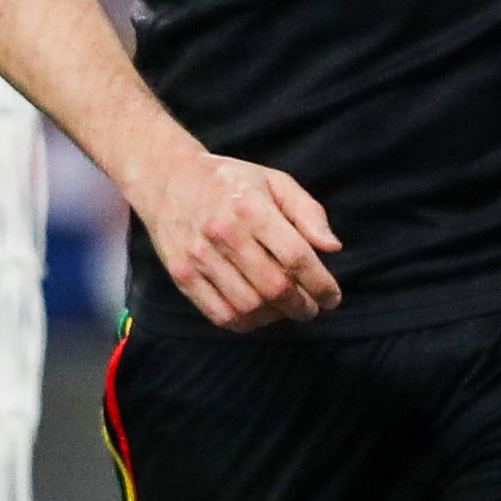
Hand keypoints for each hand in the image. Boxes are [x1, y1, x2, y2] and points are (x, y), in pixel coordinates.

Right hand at [131, 145, 341, 328]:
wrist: (167, 177)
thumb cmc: (231, 182)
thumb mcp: (275, 182)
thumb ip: (308, 213)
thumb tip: (333, 247)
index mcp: (252, 208)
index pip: (296, 256)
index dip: (320, 284)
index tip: (332, 297)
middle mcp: (224, 233)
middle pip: (275, 287)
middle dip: (302, 306)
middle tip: (312, 308)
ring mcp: (199, 256)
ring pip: (249, 306)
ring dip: (276, 317)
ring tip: (286, 310)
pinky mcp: (182, 274)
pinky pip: (219, 314)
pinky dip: (245, 323)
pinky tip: (258, 314)